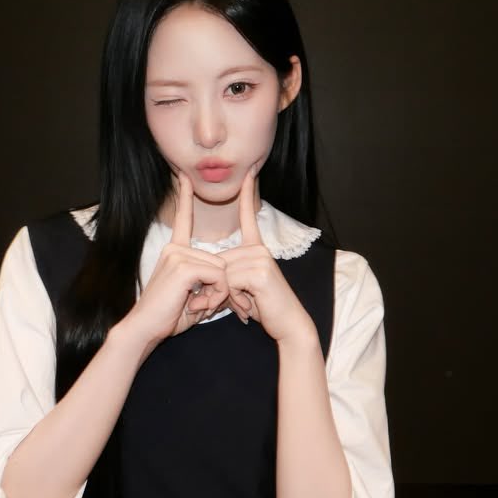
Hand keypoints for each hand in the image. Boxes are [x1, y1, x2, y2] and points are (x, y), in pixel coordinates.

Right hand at [119, 172, 230, 347]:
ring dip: (217, 294)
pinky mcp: (182, 266)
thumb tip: (228, 282)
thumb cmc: (166, 318)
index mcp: (174, 251)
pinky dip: (215, 294)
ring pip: (221, 269)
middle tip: (201, 305)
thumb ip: (208, 285)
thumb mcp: (192, 297)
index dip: (185, 198)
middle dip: (219, 288)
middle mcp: (175, 248)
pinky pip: (217, 275)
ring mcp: (177, 255)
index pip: (182, 220)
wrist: (144, 329)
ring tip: (196, 305)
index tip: (184, 176)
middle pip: (219, 261)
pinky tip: (197, 304)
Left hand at [221, 167, 315, 343]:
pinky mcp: (259, 271)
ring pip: (222, 273)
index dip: (247, 195)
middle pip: (220, 262)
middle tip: (241, 304)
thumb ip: (227, 276)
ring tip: (248, 305)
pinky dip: (235, 299)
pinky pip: (229, 282)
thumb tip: (209, 274)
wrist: (288, 324)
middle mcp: (259, 249)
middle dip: (222, 289)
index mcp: (256, 249)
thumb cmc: (264, 307)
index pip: (248, 217)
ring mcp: (260, 258)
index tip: (249, 172)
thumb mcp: (242, 288)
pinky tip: (251, 305)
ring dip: (229, 296)